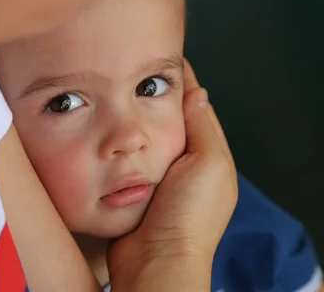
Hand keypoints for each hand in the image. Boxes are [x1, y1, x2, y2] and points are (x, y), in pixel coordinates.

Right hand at [107, 59, 237, 290]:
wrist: (157, 261)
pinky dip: (125, 146)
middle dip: (161, 99)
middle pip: (174, 123)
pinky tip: (112, 134)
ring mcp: (161, 181)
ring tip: (124, 94)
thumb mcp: (207, 164)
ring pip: (149, 140)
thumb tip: (199, 94)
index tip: (170, 62)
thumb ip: (203, 128)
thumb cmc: (188, 217)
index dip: (185, 85)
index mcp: (210, 158)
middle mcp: (187, 169)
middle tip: (141, 73)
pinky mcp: (136, 192)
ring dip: (140, 120)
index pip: (198, 111)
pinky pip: (131, 160)